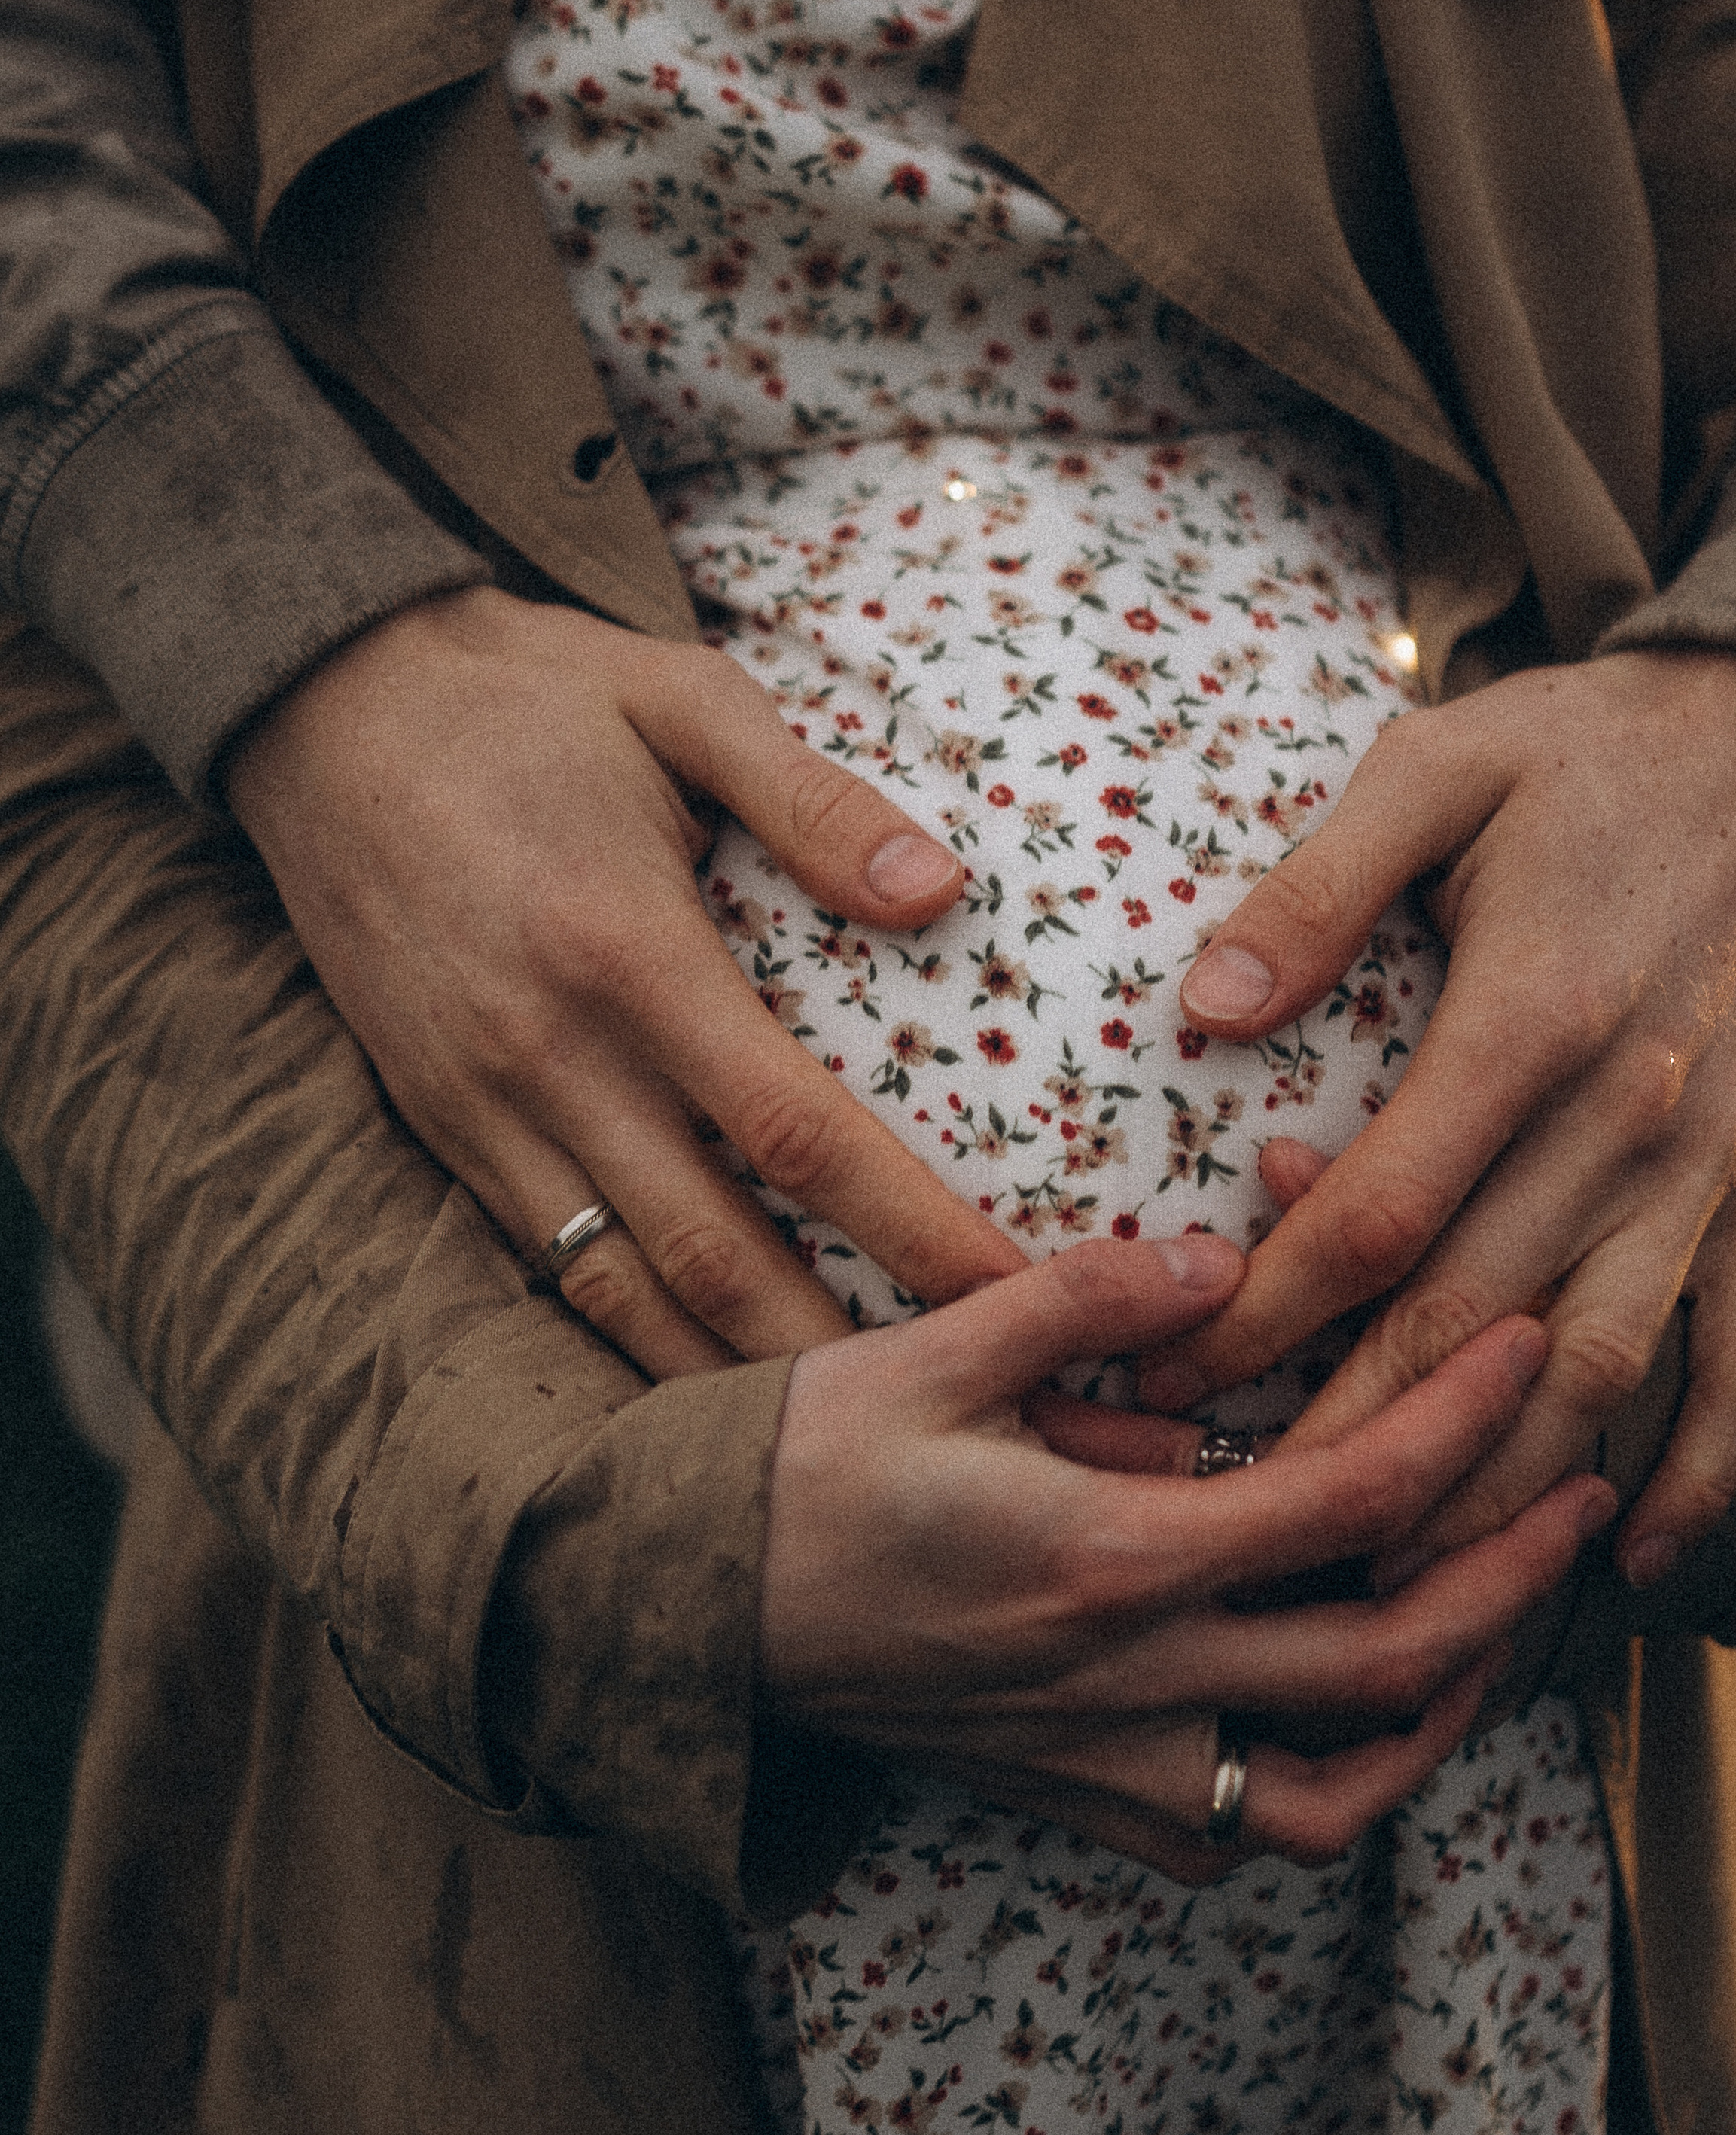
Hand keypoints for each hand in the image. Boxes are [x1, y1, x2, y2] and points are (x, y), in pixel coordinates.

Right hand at [227, 587, 1020, 1373]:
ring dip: (731, 1377)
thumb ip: (811, 796)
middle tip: (955, 1414)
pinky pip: (544, 1262)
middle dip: (839, 1353)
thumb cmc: (529, 693)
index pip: (795, 1133)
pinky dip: (629, 1335)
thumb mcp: (681, 697)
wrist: (322, 701)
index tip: (1014, 1292)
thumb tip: (941, 891)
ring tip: (844, 1441)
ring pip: (620, 1288)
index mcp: (625, 952)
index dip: (910, 1226)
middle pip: (714, 1252)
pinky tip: (704, 1378)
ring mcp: (480, 1105)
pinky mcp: (434, 1122)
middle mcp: (549, 1055)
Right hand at [761, 1231, 1615, 1882]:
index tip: (1520, 1350)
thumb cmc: (786, 1470)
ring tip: (1482, 1637)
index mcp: (1108, 1559)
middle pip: (1384, 1666)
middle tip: (1578, 1501)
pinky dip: (1299, 1795)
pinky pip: (1220, 1836)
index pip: (1345, 1500)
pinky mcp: (1058, 1792)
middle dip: (1508, 1583)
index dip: (1458, 1424)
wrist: (668, 1609)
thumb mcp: (926, 1351)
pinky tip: (1317, 1724)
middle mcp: (1127, 1679)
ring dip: (1429, 1724)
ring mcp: (1099, 1756)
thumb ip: (1080, 1302)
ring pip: (1325, 1797)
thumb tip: (1214, 1264)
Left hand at [1137, 650, 1735, 1590]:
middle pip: (1471, 1326)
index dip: (1261, 1319)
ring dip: (1494, 1491)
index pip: (1376, 1219)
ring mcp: (1708, 1168)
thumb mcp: (1434, 768)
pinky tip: (1630, 1563)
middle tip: (1236, 1529)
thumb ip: (1318, 886)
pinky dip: (1699, 1472)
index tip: (1161, 1380)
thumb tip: (1205, 1008)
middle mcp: (1631, 1116)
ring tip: (1389, 1578)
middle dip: (1342, 1441)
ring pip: (1596, 1374)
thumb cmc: (1576, 761)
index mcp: (1534, 1018)